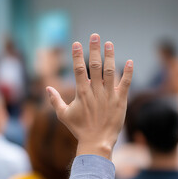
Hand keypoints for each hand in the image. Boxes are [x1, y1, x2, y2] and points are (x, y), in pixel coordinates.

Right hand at [46, 33, 133, 159]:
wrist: (97, 142)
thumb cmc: (79, 129)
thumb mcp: (63, 115)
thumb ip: (55, 101)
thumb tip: (47, 88)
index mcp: (81, 93)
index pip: (79, 70)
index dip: (77, 55)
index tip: (76, 43)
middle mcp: (95, 92)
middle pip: (95, 66)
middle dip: (94, 49)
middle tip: (95, 36)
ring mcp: (108, 95)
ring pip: (110, 71)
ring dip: (110, 56)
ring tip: (109, 43)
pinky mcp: (120, 101)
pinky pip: (125, 84)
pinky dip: (128, 73)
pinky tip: (130, 61)